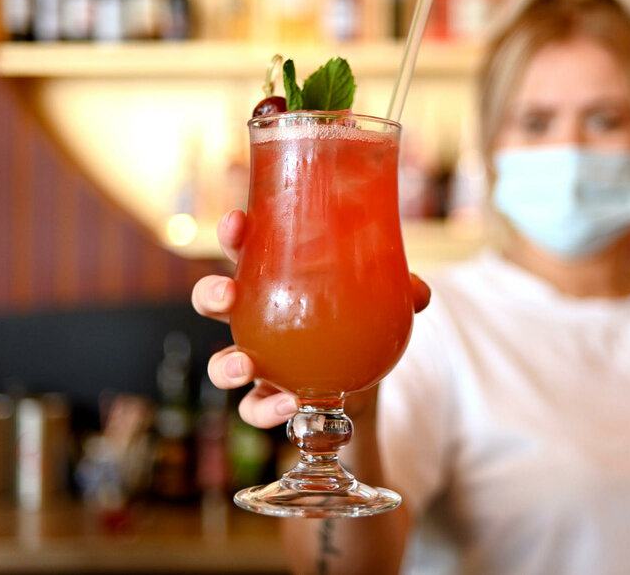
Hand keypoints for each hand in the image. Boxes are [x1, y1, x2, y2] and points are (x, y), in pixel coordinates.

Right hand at [192, 209, 430, 428]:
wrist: (361, 385)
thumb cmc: (357, 324)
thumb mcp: (380, 304)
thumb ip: (399, 294)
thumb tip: (418, 291)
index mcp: (275, 283)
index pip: (244, 251)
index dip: (233, 235)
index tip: (236, 221)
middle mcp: (258, 321)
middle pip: (213, 303)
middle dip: (210, 295)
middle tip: (226, 294)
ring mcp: (260, 363)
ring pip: (221, 364)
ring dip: (225, 365)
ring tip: (245, 366)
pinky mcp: (270, 400)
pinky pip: (254, 409)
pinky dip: (268, 409)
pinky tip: (291, 404)